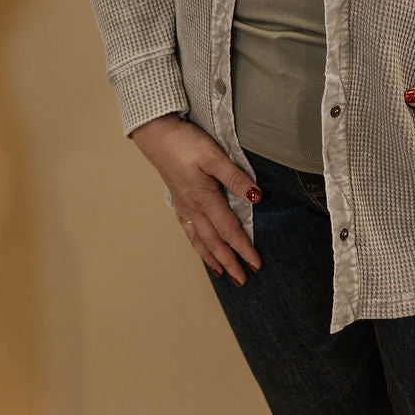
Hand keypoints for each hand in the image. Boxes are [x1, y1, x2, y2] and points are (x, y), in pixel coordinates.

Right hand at [131, 114, 262, 285]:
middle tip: (243, 280)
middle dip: (229, 262)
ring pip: (200, 239)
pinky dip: (197, 244)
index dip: (244, 248)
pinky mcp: (178, 199)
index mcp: (205, 199)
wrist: (157, 134)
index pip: (229, 230)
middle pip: (214, 241)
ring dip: (212, 258)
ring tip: (222, 273)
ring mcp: (184, 205)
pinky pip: (188, 230)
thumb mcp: (214, 156)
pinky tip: (200, 247)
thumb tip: (258, 197)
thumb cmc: (185, 142)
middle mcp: (193, 207)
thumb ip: (236, 178)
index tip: (256, 264)